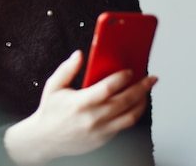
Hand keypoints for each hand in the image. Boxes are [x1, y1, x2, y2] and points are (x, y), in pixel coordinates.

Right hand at [4, 50, 157, 164]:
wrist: (44, 140)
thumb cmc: (50, 112)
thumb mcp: (53, 86)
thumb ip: (67, 69)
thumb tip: (79, 55)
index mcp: (80, 103)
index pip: (108, 88)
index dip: (122, 78)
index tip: (130, 70)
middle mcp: (92, 118)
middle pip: (125, 101)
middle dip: (141, 87)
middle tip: (151, 78)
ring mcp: (100, 131)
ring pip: (130, 117)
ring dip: (142, 102)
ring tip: (146, 91)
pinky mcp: (103, 139)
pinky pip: (124, 126)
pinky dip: (133, 114)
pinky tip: (135, 104)